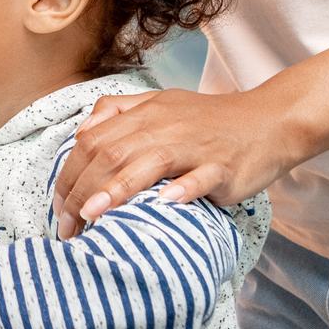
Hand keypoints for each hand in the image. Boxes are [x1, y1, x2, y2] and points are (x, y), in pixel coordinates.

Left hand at [51, 89, 299, 237]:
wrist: (270, 120)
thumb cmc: (211, 121)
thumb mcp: (161, 104)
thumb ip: (119, 111)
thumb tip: (81, 132)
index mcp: (146, 113)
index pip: (93, 140)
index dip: (69, 172)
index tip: (57, 205)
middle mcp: (165, 126)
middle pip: (112, 153)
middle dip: (82, 189)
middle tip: (67, 224)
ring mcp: (195, 146)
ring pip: (149, 162)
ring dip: (117, 189)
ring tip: (94, 214)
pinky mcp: (224, 166)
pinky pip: (201, 176)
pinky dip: (183, 190)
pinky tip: (165, 204)